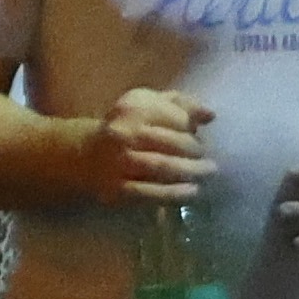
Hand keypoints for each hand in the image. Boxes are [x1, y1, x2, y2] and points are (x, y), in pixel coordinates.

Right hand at [77, 83, 215, 207]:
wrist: (87, 156)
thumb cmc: (128, 127)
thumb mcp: (149, 106)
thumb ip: (181, 105)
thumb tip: (210, 115)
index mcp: (134, 107)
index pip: (176, 117)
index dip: (193, 128)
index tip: (201, 136)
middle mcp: (124, 131)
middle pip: (173, 142)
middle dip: (196, 152)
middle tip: (208, 159)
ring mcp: (120, 161)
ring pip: (164, 167)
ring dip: (191, 172)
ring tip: (206, 173)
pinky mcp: (118, 187)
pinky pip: (152, 191)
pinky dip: (176, 193)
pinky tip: (192, 191)